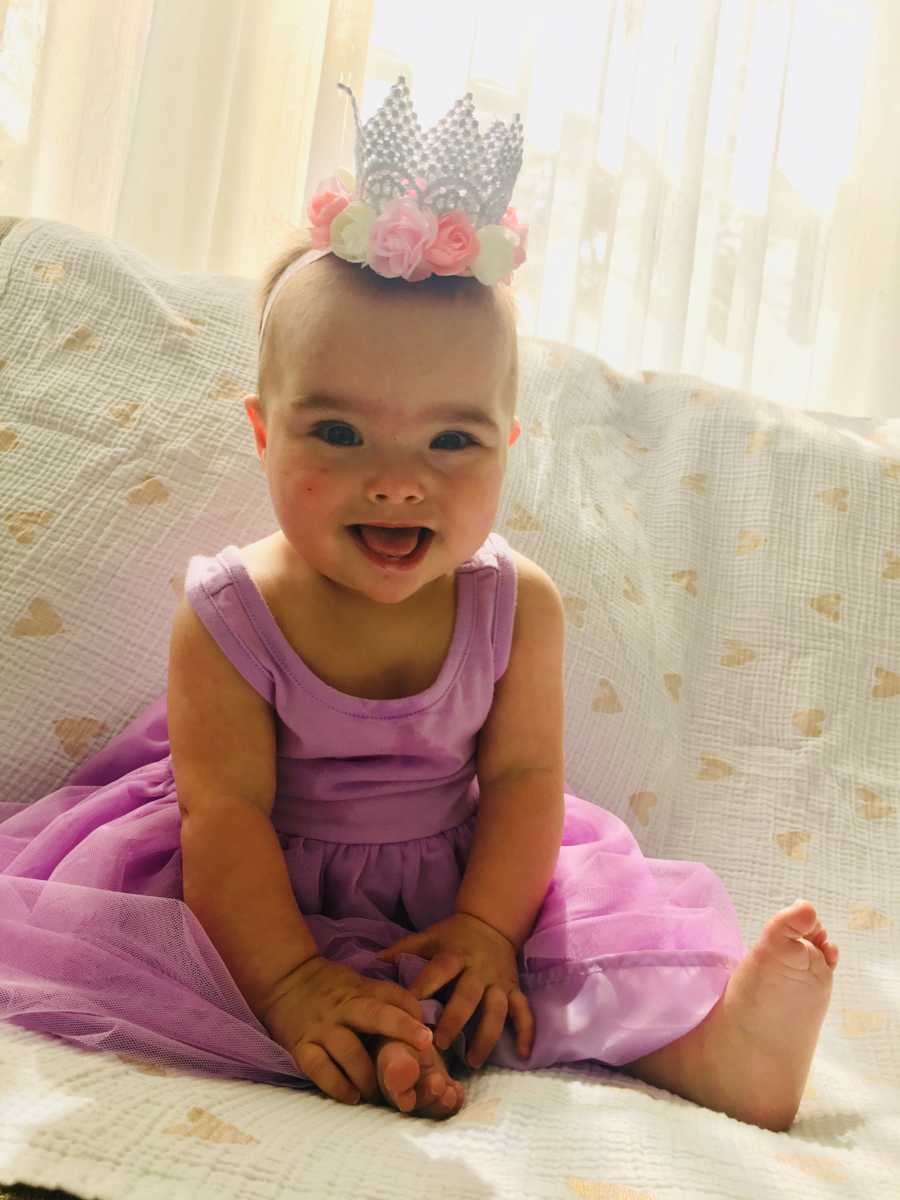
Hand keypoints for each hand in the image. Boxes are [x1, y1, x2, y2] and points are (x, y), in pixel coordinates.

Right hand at [257, 955, 433, 1105]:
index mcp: (362, 989)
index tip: (429, 1037)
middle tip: (423, 1051)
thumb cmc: (332, 987)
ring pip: (349, 1050)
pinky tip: (352, 1097)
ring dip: (369, 1076)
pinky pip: (319, 1068)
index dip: (413, 1015)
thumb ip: (385, 1000)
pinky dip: (337, 1086)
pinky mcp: (300, 1045)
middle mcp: (344, 1006)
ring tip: (381, 1093)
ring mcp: (322, 1026)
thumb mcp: (360, 983)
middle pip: (376, 1015)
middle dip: (402, 1030)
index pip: (394, 996)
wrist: (285, 978)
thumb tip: (422, 1022)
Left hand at [375, 912, 533, 1067]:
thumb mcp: (429, 936)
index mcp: (454, 955)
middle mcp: (478, 969)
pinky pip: (523, 1012)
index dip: (424, 987)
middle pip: (469, 996)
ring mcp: (499, 981)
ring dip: (486, 1036)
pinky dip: (526, 1032)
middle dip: (455, 1020)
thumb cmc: (453, 936)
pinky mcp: (514, 989)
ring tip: (471, 1061)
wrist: (491, 922)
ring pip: (497, 1009)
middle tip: (439, 1045)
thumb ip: (403, 948)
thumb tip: (373, 961)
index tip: (409, 1010)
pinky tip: (522, 1055)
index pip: (439, 971)